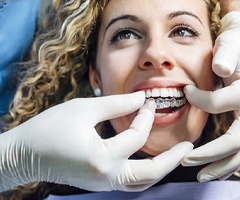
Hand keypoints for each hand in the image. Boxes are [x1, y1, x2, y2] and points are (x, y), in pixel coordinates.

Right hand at [0, 92, 192, 191]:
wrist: (24, 154)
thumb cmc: (49, 129)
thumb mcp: (84, 109)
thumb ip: (115, 104)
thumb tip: (140, 98)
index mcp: (102, 157)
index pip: (136, 136)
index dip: (144, 115)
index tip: (147, 101)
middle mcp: (106, 177)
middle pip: (150, 173)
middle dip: (172, 159)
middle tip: (188, 147)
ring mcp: (103, 184)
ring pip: (142, 183)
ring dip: (160, 169)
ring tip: (174, 156)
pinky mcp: (99, 183)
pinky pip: (129, 182)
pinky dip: (143, 172)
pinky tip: (148, 159)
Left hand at [181, 12, 239, 181]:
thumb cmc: (237, 46)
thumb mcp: (232, 44)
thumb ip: (229, 54)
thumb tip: (221, 69)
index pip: (221, 102)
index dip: (200, 99)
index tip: (185, 92)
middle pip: (236, 140)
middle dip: (210, 153)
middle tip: (186, 159)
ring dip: (220, 166)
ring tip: (201, 175)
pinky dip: (229, 162)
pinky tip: (215, 170)